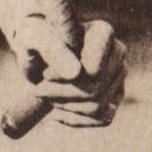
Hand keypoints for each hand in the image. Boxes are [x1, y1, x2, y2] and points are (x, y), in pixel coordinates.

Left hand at [10, 15, 126, 128]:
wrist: (37, 54)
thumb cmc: (35, 41)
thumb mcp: (32, 38)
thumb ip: (51, 49)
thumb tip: (76, 73)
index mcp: (102, 32)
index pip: (94, 71)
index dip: (66, 80)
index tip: (45, 74)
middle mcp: (118, 52)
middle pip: (94, 90)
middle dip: (61, 95)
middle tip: (38, 89)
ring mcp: (119, 75)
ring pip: (97, 107)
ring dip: (65, 106)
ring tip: (47, 95)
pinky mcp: (116, 95)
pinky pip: (102, 119)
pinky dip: (76, 119)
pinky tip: (57, 110)